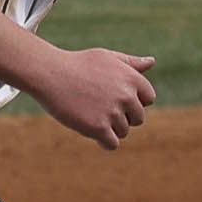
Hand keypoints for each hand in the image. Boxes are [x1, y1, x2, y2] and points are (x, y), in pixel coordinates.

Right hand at [26, 46, 157, 148]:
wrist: (49, 73)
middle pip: (138, 119)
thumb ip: (131, 63)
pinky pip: (113, 144)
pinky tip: (92, 131)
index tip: (115, 98)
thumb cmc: (77, 64)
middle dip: (123, 117)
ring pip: (123, 132)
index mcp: (132, 78)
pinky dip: (104, 141)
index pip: (148, 99)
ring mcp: (113, 113)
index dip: (133, 101)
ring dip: (110, 128)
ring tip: (91, 114)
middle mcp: (126, 96)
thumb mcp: (106, 57)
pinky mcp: (98, 127)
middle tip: (101, 108)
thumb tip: (152, 62)